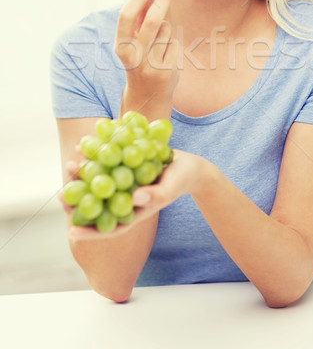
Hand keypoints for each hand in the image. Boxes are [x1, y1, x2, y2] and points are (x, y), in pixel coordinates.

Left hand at [60, 149, 213, 239]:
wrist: (188, 163)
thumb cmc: (182, 180)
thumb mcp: (171, 188)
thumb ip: (156, 195)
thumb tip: (136, 198)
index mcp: (133, 212)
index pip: (108, 227)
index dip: (89, 232)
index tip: (70, 232)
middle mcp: (123, 198)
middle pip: (97, 203)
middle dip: (78, 199)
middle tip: (60, 193)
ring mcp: (122, 182)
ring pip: (97, 181)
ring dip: (83, 174)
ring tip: (70, 164)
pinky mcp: (123, 165)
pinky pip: (105, 161)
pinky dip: (95, 154)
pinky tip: (83, 144)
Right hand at [114, 0, 179, 114]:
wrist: (146, 97)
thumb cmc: (140, 60)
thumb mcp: (133, 41)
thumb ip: (140, 17)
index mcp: (120, 47)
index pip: (127, 16)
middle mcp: (134, 57)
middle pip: (152, 21)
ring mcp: (151, 65)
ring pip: (166, 30)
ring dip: (166, 30)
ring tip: (158, 45)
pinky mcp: (167, 71)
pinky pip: (174, 42)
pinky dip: (171, 44)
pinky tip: (165, 57)